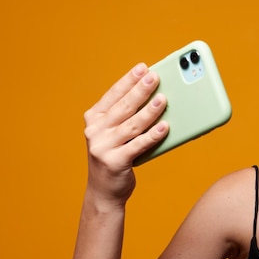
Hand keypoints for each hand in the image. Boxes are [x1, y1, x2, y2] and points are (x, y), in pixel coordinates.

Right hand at [83, 63, 168, 205]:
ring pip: (132, 125)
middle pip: (123, 107)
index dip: (129, 80)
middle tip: (155, 77)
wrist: (103, 191)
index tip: (143, 68)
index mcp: (94, 118)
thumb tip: (156, 97)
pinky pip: (138, 146)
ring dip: (149, 111)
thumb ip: (128, 117)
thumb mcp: (115, 133)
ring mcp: (103, 147)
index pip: (113, 94)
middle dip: (141, 90)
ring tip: (163, 99)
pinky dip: (152, 136)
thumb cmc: (115, 155)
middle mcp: (95, 130)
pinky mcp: (114, 162)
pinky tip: (165, 127)